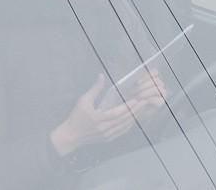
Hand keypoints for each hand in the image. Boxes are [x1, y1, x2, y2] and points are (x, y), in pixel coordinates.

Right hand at [50, 71, 165, 155]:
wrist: (70, 136)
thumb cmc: (76, 117)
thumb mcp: (83, 101)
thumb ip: (94, 89)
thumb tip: (101, 76)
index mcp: (97, 119)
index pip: (115, 113)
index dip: (127, 107)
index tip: (136, 99)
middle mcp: (104, 128)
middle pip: (123, 120)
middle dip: (136, 110)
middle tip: (145, 101)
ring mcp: (107, 135)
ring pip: (125, 126)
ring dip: (135, 117)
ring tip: (143, 108)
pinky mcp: (108, 139)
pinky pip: (122, 131)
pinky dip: (130, 124)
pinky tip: (135, 118)